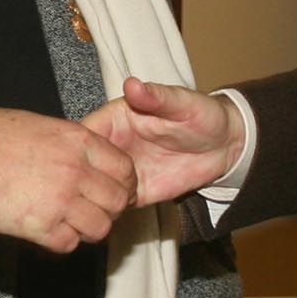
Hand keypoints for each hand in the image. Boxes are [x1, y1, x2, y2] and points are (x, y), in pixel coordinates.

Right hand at [0, 108, 134, 252]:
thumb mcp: (34, 123)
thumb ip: (63, 141)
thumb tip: (71, 151)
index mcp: (75, 140)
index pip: (124, 167)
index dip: (125, 183)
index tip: (119, 190)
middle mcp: (74, 170)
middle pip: (118, 200)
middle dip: (112, 209)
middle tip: (100, 212)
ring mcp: (60, 200)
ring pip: (100, 227)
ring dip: (90, 229)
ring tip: (74, 225)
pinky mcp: (40, 227)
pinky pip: (69, 244)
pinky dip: (62, 242)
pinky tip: (49, 233)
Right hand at [82, 77, 246, 205]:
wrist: (224, 145)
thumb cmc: (201, 115)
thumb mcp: (181, 102)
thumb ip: (156, 96)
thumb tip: (132, 84)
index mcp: (115, 119)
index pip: (83, 134)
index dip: (74, 148)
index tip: (71, 161)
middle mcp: (113, 146)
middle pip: (81, 166)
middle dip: (79, 179)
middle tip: (92, 188)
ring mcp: (123, 172)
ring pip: (94, 190)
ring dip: (95, 199)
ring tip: (113, 199)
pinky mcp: (136, 193)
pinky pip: (114, 206)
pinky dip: (111, 212)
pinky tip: (117, 211)